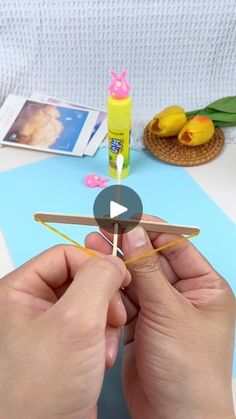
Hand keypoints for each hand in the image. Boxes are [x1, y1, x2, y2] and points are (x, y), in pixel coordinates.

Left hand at [0, 245, 129, 418]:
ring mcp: (47, 327)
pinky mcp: (63, 346)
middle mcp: (29, 306)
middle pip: (79, 278)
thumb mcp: (76, 323)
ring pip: (89, 302)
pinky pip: (90, 325)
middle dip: (103, 299)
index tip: (118, 279)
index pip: (64, 255)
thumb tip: (113, 262)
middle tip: (115, 316)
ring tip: (104, 346)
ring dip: (105, 321)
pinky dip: (102, 338)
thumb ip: (98, 280)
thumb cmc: (40, 392)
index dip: (94, 265)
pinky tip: (101, 358)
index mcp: (18, 292)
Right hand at [85, 215, 234, 418]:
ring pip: (135, 278)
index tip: (124, 217)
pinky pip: (126, 299)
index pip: (175, 245)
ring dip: (116, 267)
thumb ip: (147, 270)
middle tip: (101, 229)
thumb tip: (133, 231)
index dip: (150, 228)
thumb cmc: (188, 367)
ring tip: (91, 248)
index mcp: (205, 286)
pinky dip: (112, 291)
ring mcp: (162, 310)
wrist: (174, 418)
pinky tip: (98, 280)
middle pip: (152, 259)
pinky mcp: (142, 324)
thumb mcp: (169, 312)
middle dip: (127, 246)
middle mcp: (184, 294)